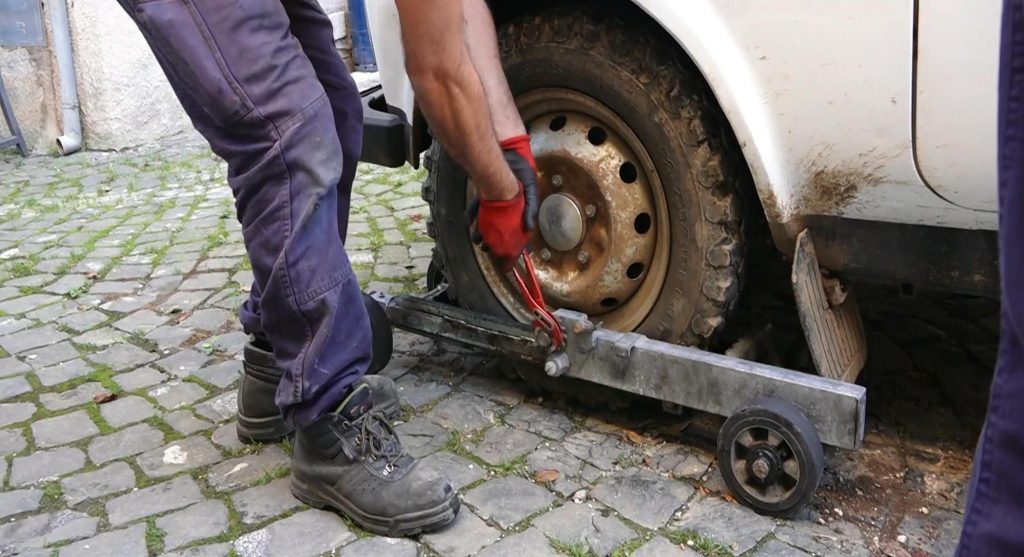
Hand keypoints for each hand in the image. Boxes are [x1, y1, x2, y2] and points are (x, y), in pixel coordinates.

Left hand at [468, 135, 538, 270]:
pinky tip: (470, 223)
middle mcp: (510, 204)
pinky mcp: (486, 192)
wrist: (505, 149)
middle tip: (489, 251)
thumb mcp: (530, 188)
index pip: (520, 229)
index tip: (511, 257)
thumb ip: (531, 208)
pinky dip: (474, 216)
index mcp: (522, 206)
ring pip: (489, 219)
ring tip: (478, 240)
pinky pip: (479, 208)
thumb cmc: (521, 166)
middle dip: (495, 240)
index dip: (516, 244)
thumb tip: (530, 228)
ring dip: (482, 230)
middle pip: (502, 227)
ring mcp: (497, 199)